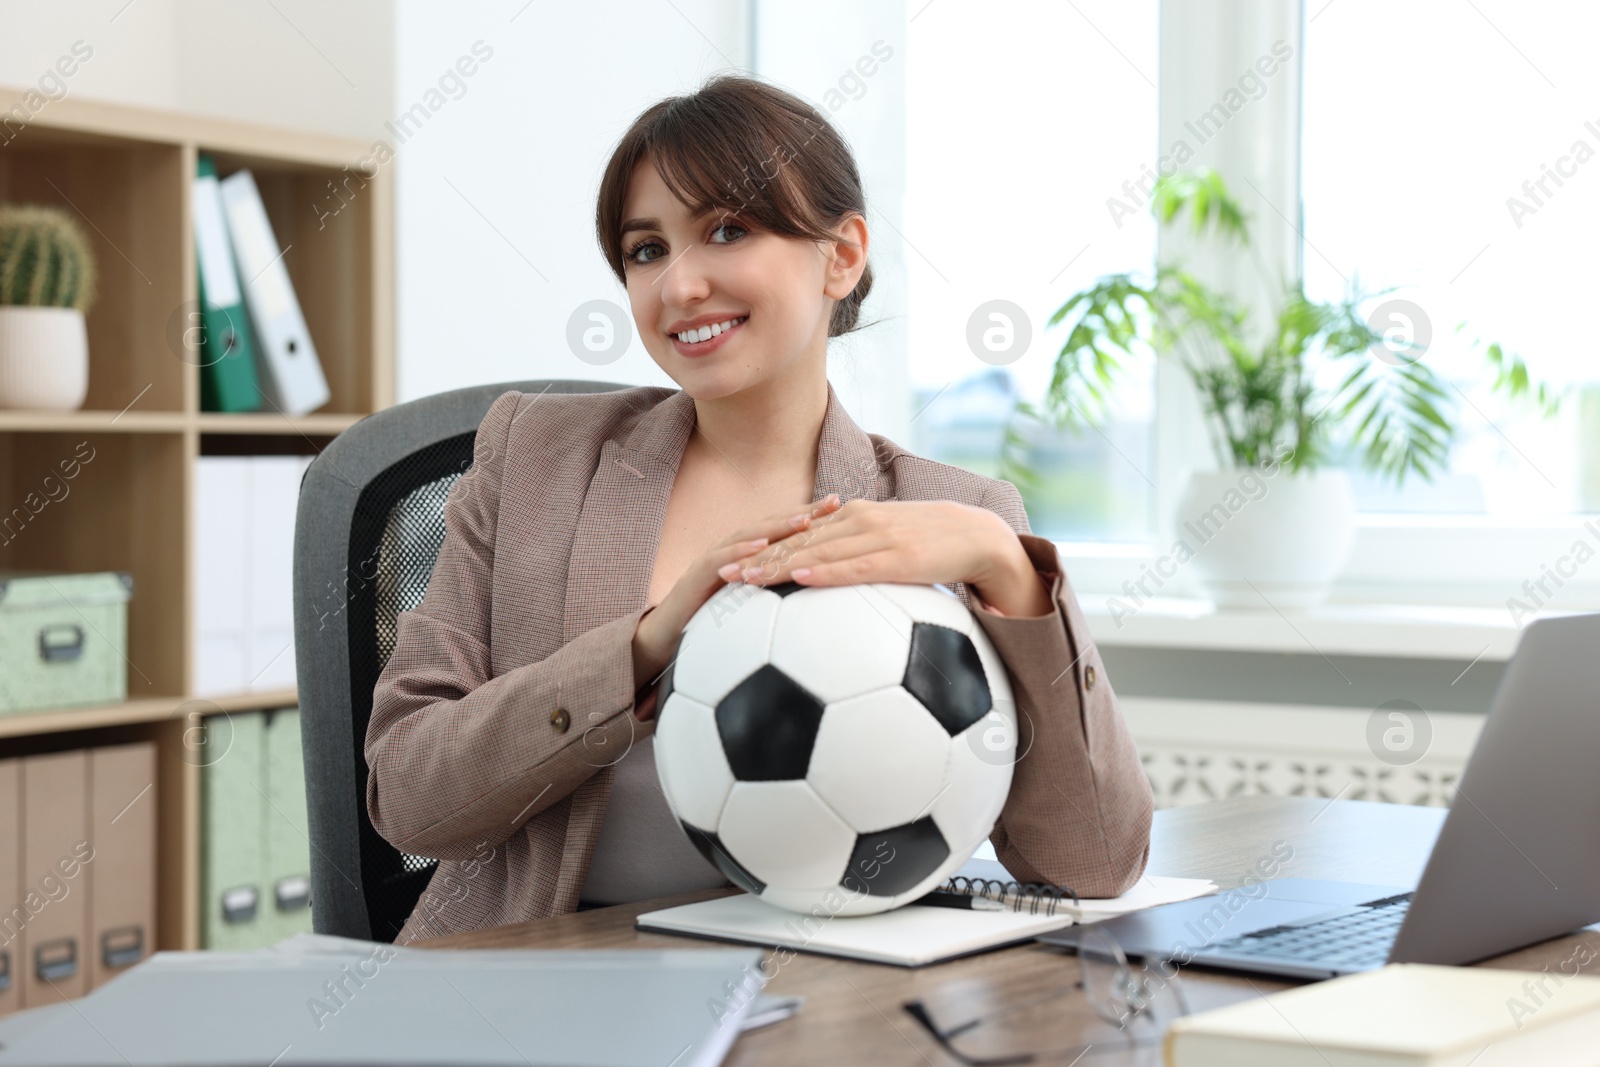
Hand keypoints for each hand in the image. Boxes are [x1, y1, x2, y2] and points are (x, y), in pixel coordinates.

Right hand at [631, 494, 843, 696]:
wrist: (664, 639)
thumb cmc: (712, 625)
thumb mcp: (752, 610)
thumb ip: (778, 598)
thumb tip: (815, 599)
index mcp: (747, 556)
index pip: (784, 531)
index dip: (813, 517)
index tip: (845, 508)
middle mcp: (731, 551)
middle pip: (771, 525)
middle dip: (803, 512)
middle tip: (835, 502)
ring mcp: (713, 560)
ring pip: (747, 536)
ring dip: (776, 526)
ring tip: (804, 519)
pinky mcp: (695, 577)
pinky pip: (718, 560)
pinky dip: (739, 550)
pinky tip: (759, 545)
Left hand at [723, 498, 1054, 617]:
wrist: (978, 537)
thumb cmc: (932, 546)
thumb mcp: (887, 544)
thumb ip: (857, 557)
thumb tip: (826, 581)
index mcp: (852, 518)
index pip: (797, 533)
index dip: (761, 546)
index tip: (728, 561)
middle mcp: (857, 521)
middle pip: (797, 540)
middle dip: (756, 556)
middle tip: (720, 574)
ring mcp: (875, 537)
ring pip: (817, 551)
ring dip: (779, 565)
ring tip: (746, 578)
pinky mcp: (896, 556)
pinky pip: (853, 566)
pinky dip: (825, 571)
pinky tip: (800, 578)